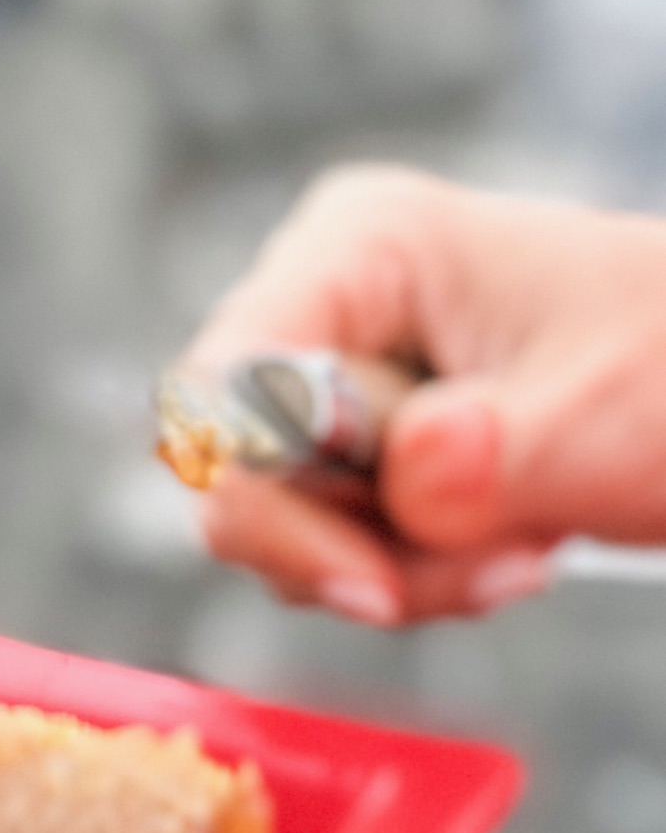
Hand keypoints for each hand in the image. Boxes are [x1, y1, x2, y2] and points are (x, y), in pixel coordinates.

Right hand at [178, 164, 665, 622]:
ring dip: (401, 567)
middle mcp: (328, 299)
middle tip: (500, 562)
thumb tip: (408, 479)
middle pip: (244, 468)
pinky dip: (412, 569)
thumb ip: (495, 456)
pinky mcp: (361, 436)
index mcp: (364, 246)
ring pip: (283, 520)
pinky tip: (502, 542)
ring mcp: (339, 370)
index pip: (225, 389)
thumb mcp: (608, 416)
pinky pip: (328, 537)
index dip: (268, 502)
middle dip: (358, 547)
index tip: (372, 586)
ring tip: (522, 544)